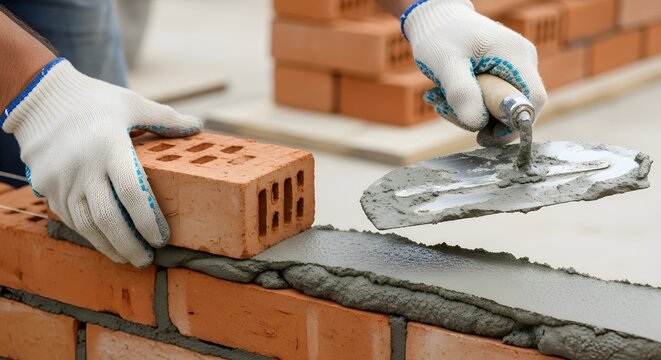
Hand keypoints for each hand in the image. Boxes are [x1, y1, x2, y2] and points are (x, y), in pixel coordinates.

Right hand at [1, 58, 201, 266]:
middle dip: (129, 244)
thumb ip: (165, 118)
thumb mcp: (131, 103)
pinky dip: (89, 235)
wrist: (40, 97)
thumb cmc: (94, 100)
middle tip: (147, 259)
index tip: (161, 238)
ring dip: (109, 246)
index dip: (148, 220)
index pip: (132, 192)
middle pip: (108, 217)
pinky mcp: (47, 186)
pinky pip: (70, 218)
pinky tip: (105, 243)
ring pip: (86, 224)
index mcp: (110, 145)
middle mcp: (84, 166)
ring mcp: (62, 179)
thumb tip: (198, 125)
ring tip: (128, 258)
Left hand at [401, 0, 546, 144]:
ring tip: (439, 98)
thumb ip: (461, 93)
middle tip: (446, 110)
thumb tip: (477, 124)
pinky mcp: (501, 74)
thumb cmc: (440, 35)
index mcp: (516, 56)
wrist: (435, 18)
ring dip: (468, 112)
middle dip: (482, 119)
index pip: (532, 101)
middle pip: (515, 109)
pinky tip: (445, 95)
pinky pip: (490, 101)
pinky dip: (467, 105)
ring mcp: (513, 68)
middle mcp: (522, 61)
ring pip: (499, 108)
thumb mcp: (445, 64)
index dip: (513, 125)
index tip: (482, 134)